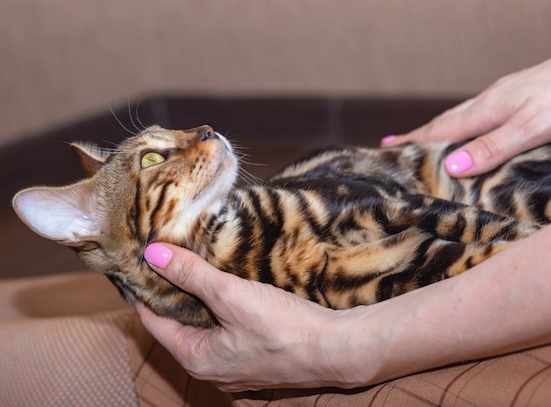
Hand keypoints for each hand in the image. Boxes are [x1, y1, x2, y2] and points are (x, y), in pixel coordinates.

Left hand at [134, 243, 372, 391]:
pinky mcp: (257, 359)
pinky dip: (222, 312)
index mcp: (196, 358)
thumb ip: (192, 275)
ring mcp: (235, 367)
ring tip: (196, 269)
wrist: (335, 349)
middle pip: (179, 326)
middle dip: (174, 293)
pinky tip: (231, 291)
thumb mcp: (231, 295)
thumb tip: (154, 254)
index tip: (142, 263)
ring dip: (199, 302)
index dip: (145, 290)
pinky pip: (227, 333)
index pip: (153, 321)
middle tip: (168, 260)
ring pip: (205, 329)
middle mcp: (211, 368)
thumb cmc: (283, 328)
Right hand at [382, 33, 550, 176]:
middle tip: (397, 146)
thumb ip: (491, 147)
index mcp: (487, 109)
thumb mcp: (531, 128)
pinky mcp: (522, 97)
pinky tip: (475, 131)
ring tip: (427, 140)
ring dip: (441, 130)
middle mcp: (492, 101)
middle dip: (420, 136)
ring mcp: (507, 97)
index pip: (440, 130)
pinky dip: (466, 126)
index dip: (413, 142)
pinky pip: (482, 116)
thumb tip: (451, 166)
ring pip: (464, 117)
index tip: (386, 148)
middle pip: (446, 122)